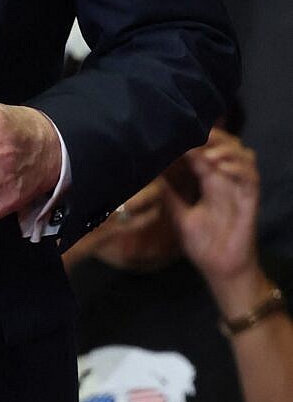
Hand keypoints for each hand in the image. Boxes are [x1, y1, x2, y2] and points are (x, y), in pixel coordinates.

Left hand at [166, 130, 266, 301]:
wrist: (220, 269)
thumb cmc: (203, 245)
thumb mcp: (179, 216)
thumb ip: (169, 195)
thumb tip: (151, 176)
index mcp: (210, 182)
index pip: (205, 151)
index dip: (195, 139)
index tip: (178, 132)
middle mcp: (226, 181)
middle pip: (227, 146)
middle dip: (214, 137)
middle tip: (195, 134)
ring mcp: (240, 189)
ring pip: (243, 155)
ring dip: (227, 150)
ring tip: (207, 154)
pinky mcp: (251, 201)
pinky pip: (251, 177)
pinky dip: (238, 168)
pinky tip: (222, 167)